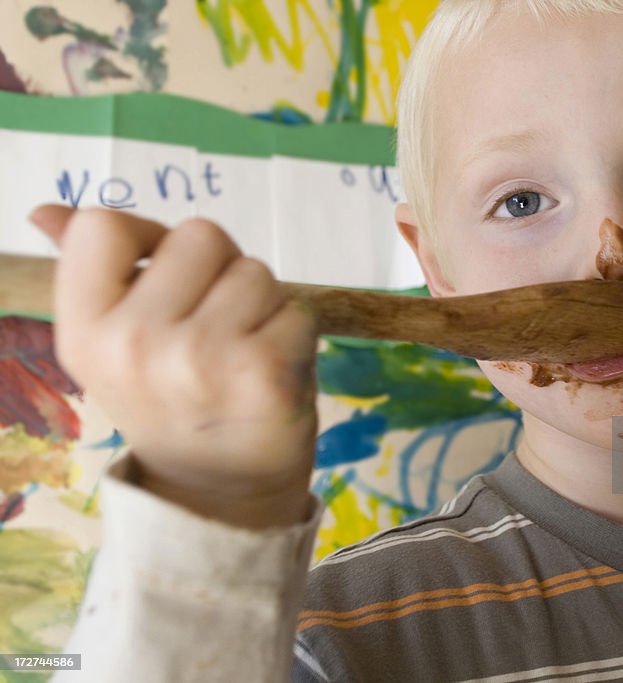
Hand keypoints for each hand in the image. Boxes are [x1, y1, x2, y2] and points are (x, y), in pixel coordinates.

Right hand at [31, 205, 318, 528]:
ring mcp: (200, 359)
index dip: (149, 236)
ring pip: (257, 272)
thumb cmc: (172, 404)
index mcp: (84, 332)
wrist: (217, 495)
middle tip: (216, 329)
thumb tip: (45, 209)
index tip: (167, 274)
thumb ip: (92, 272)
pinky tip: (274, 373)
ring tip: (243, 355)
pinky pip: (297, 309)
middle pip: (202, 235)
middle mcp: (134, 344)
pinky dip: (296, 334)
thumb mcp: (114, 345)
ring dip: (262, 306)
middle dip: (220, 272)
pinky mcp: (264, 373)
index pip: (101, 226)